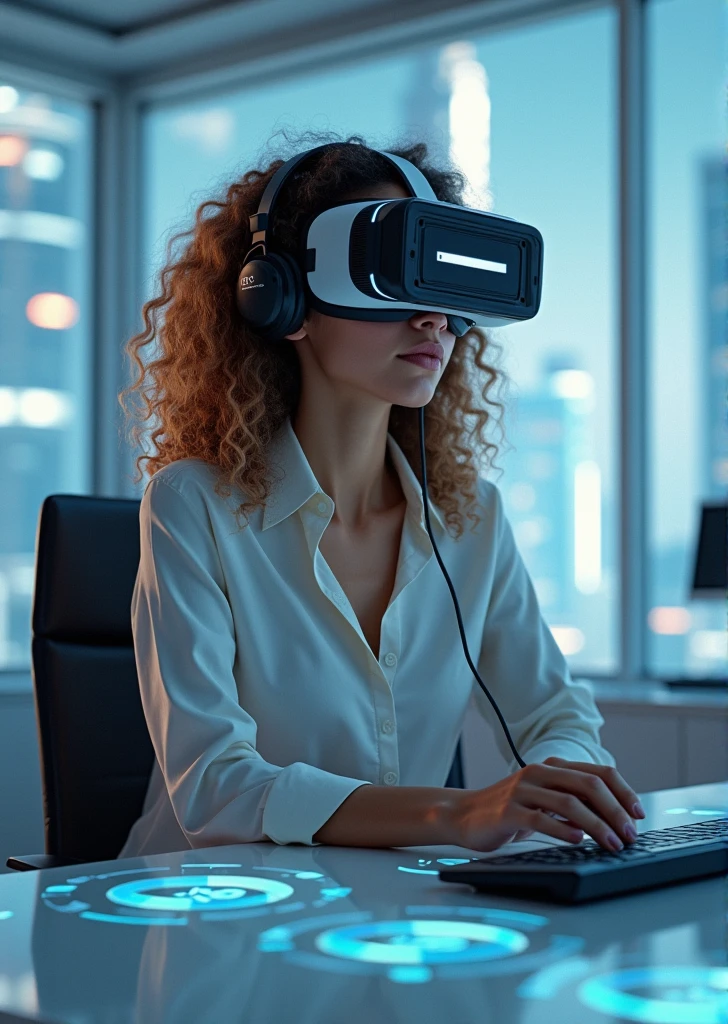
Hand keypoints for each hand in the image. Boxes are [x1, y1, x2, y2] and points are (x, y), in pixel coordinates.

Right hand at [449, 756, 644, 852]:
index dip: (623, 792)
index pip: (599, 772)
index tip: (638, 814)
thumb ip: (573, 801)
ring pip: (570, 802)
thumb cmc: (510, 810)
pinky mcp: (508, 810)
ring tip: (612, 843)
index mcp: (553, 767)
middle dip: (615, 811)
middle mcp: (540, 772)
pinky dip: (563, 829)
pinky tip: (578, 840)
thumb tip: (615, 818)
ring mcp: (523, 790)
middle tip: (629, 834)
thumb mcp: (545, 801)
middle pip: (589, 784)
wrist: (464, 814)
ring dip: (597, 825)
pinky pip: (541, 818)